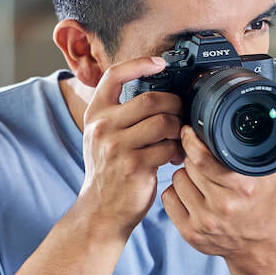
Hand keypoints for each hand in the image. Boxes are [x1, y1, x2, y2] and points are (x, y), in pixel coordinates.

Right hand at [78, 57, 185, 236]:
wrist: (100, 210)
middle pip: (150, 99)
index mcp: (95, 114)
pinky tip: (173, 156)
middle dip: (173, 105)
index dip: (139, 64)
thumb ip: (120, 114)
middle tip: (180, 116)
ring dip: (178, 128)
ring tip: (177, 138)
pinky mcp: (134, 166)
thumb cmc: (108, 171)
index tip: (159, 63)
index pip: (114, 75)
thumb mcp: (102, 137)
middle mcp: (103, 127)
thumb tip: (157, 92)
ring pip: (163, 122)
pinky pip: (167, 147)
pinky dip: (177, 150)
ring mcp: (117, 147)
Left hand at [161, 124, 275, 262]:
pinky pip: (168, 198)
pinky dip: (176, 193)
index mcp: (242, 187)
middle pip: (188, 166)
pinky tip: (191, 194)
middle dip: (192, 158)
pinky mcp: (190, 233)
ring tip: (200, 180)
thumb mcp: (268, 173)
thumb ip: (262, 147)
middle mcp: (223, 206)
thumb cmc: (261, 201)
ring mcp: (205, 222)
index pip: (203, 158)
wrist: (257, 243)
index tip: (188, 131)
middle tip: (203, 161)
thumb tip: (260, 120)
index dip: (191, 140)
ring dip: (185, 175)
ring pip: (177, 179)